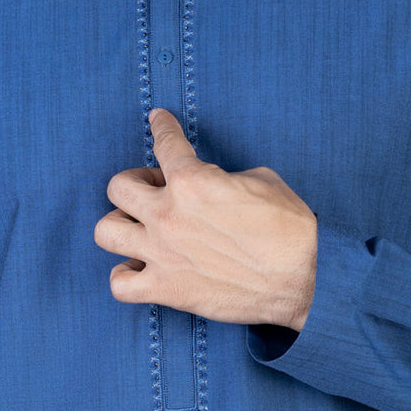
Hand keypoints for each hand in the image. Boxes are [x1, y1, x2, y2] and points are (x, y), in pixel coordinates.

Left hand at [93, 108, 317, 331]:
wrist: (305, 279)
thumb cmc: (291, 230)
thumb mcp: (262, 181)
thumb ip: (224, 177)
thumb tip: (213, 183)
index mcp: (194, 180)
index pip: (164, 142)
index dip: (162, 126)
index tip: (158, 120)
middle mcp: (168, 214)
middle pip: (117, 187)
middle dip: (135, 184)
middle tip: (155, 191)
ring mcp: (162, 253)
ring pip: (105, 231)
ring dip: (121, 226)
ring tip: (141, 229)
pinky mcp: (167, 290)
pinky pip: (120, 284)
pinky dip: (125, 275)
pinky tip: (141, 268)